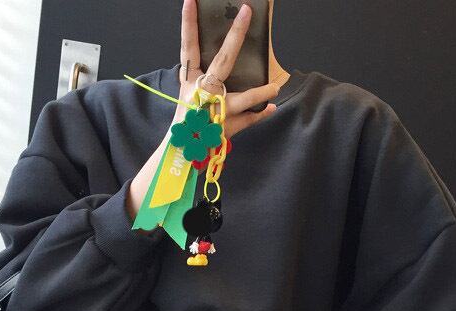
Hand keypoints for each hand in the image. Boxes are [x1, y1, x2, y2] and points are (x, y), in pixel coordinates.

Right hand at [173, 0, 280, 135]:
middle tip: (246, 12)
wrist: (181, 151)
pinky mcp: (224, 128)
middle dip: (235, 37)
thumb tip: (227, 57)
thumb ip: (209, 76)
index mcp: (190, 81)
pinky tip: (270, 108)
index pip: (188, 47)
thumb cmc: (190, 119)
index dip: (189, 24)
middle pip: (222, 61)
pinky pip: (248, 118)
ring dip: (259, 93)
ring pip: (240, 98)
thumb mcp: (191, 94)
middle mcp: (201, 92)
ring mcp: (214, 111)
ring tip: (275, 87)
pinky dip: (260, 114)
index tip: (191, 0)